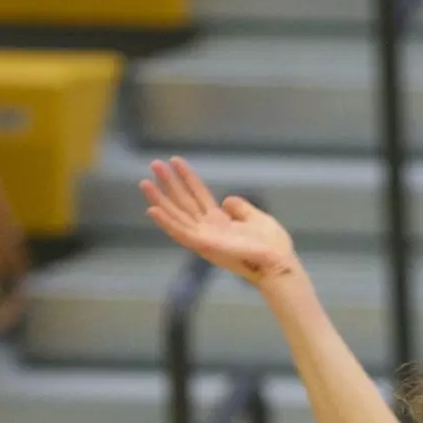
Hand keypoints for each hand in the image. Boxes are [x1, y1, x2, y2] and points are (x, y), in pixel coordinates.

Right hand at [141, 157, 300, 287]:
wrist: (278, 262)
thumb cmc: (271, 244)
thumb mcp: (256, 217)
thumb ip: (240, 208)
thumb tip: (227, 200)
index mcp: (220, 221)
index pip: (198, 195)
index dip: (187, 178)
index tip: (175, 160)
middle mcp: (208, 229)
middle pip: (183, 202)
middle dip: (168, 183)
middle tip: (154, 164)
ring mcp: (204, 238)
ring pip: (176, 215)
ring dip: (159, 199)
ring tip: (145, 182)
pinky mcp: (203, 246)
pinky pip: (180, 233)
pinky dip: (166, 222)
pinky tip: (152, 209)